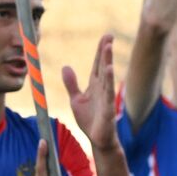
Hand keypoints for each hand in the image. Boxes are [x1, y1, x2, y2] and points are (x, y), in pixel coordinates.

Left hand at [64, 35, 118, 151]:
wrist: (98, 140)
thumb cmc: (89, 121)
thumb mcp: (76, 100)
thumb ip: (71, 84)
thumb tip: (66, 66)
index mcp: (95, 86)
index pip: (97, 65)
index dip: (100, 51)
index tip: (106, 37)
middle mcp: (102, 88)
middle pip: (103, 66)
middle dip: (105, 51)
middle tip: (109, 35)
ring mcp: (106, 97)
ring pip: (106, 75)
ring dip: (107, 60)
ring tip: (108, 46)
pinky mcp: (108, 108)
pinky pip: (109, 92)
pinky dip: (109, 80)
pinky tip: (110, 68)